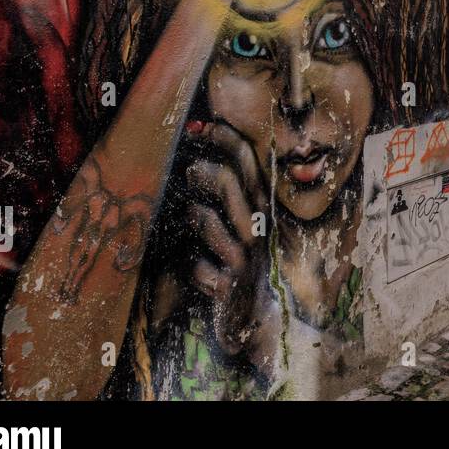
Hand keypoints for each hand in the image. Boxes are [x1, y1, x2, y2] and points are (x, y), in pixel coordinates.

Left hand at [183, 121, 279, 375]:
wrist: (255, 322)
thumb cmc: (239, 268)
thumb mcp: (240, 229)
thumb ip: (226, 199)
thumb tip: (193, 162)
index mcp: (260, 209)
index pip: (250, 164)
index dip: (226, 140)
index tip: (200, 126)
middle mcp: (257, 230)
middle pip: (233, 187)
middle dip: (207, 172)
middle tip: (189, 170)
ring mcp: (244, 258)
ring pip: (212, 223)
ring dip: (195, 216)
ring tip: (189, 214)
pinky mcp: (229, 286)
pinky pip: (200, 267)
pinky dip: (191, 267)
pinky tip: (192, 270)